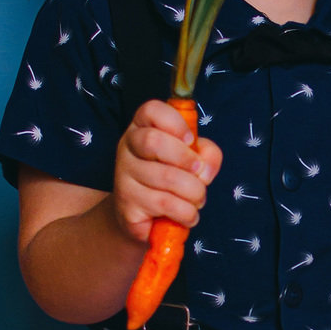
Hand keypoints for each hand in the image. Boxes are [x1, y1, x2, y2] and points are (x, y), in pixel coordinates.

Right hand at [112, 99, 221, 244]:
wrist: (146, 219)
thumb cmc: (173, 181)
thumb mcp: (194, 160)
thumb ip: (207, 154)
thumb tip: (205, 168)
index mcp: (143, 128)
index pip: (151, 110)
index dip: (175, 122)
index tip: (190, 140)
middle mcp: (127, 148)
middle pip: (153, 141)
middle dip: (187, 159)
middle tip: (199, 174)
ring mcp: (123, 177)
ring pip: (166, 178)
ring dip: (194, 192)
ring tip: (197, 200)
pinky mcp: (126, 205)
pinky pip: (164, 204)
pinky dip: (186, 212)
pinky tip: (188, 215)